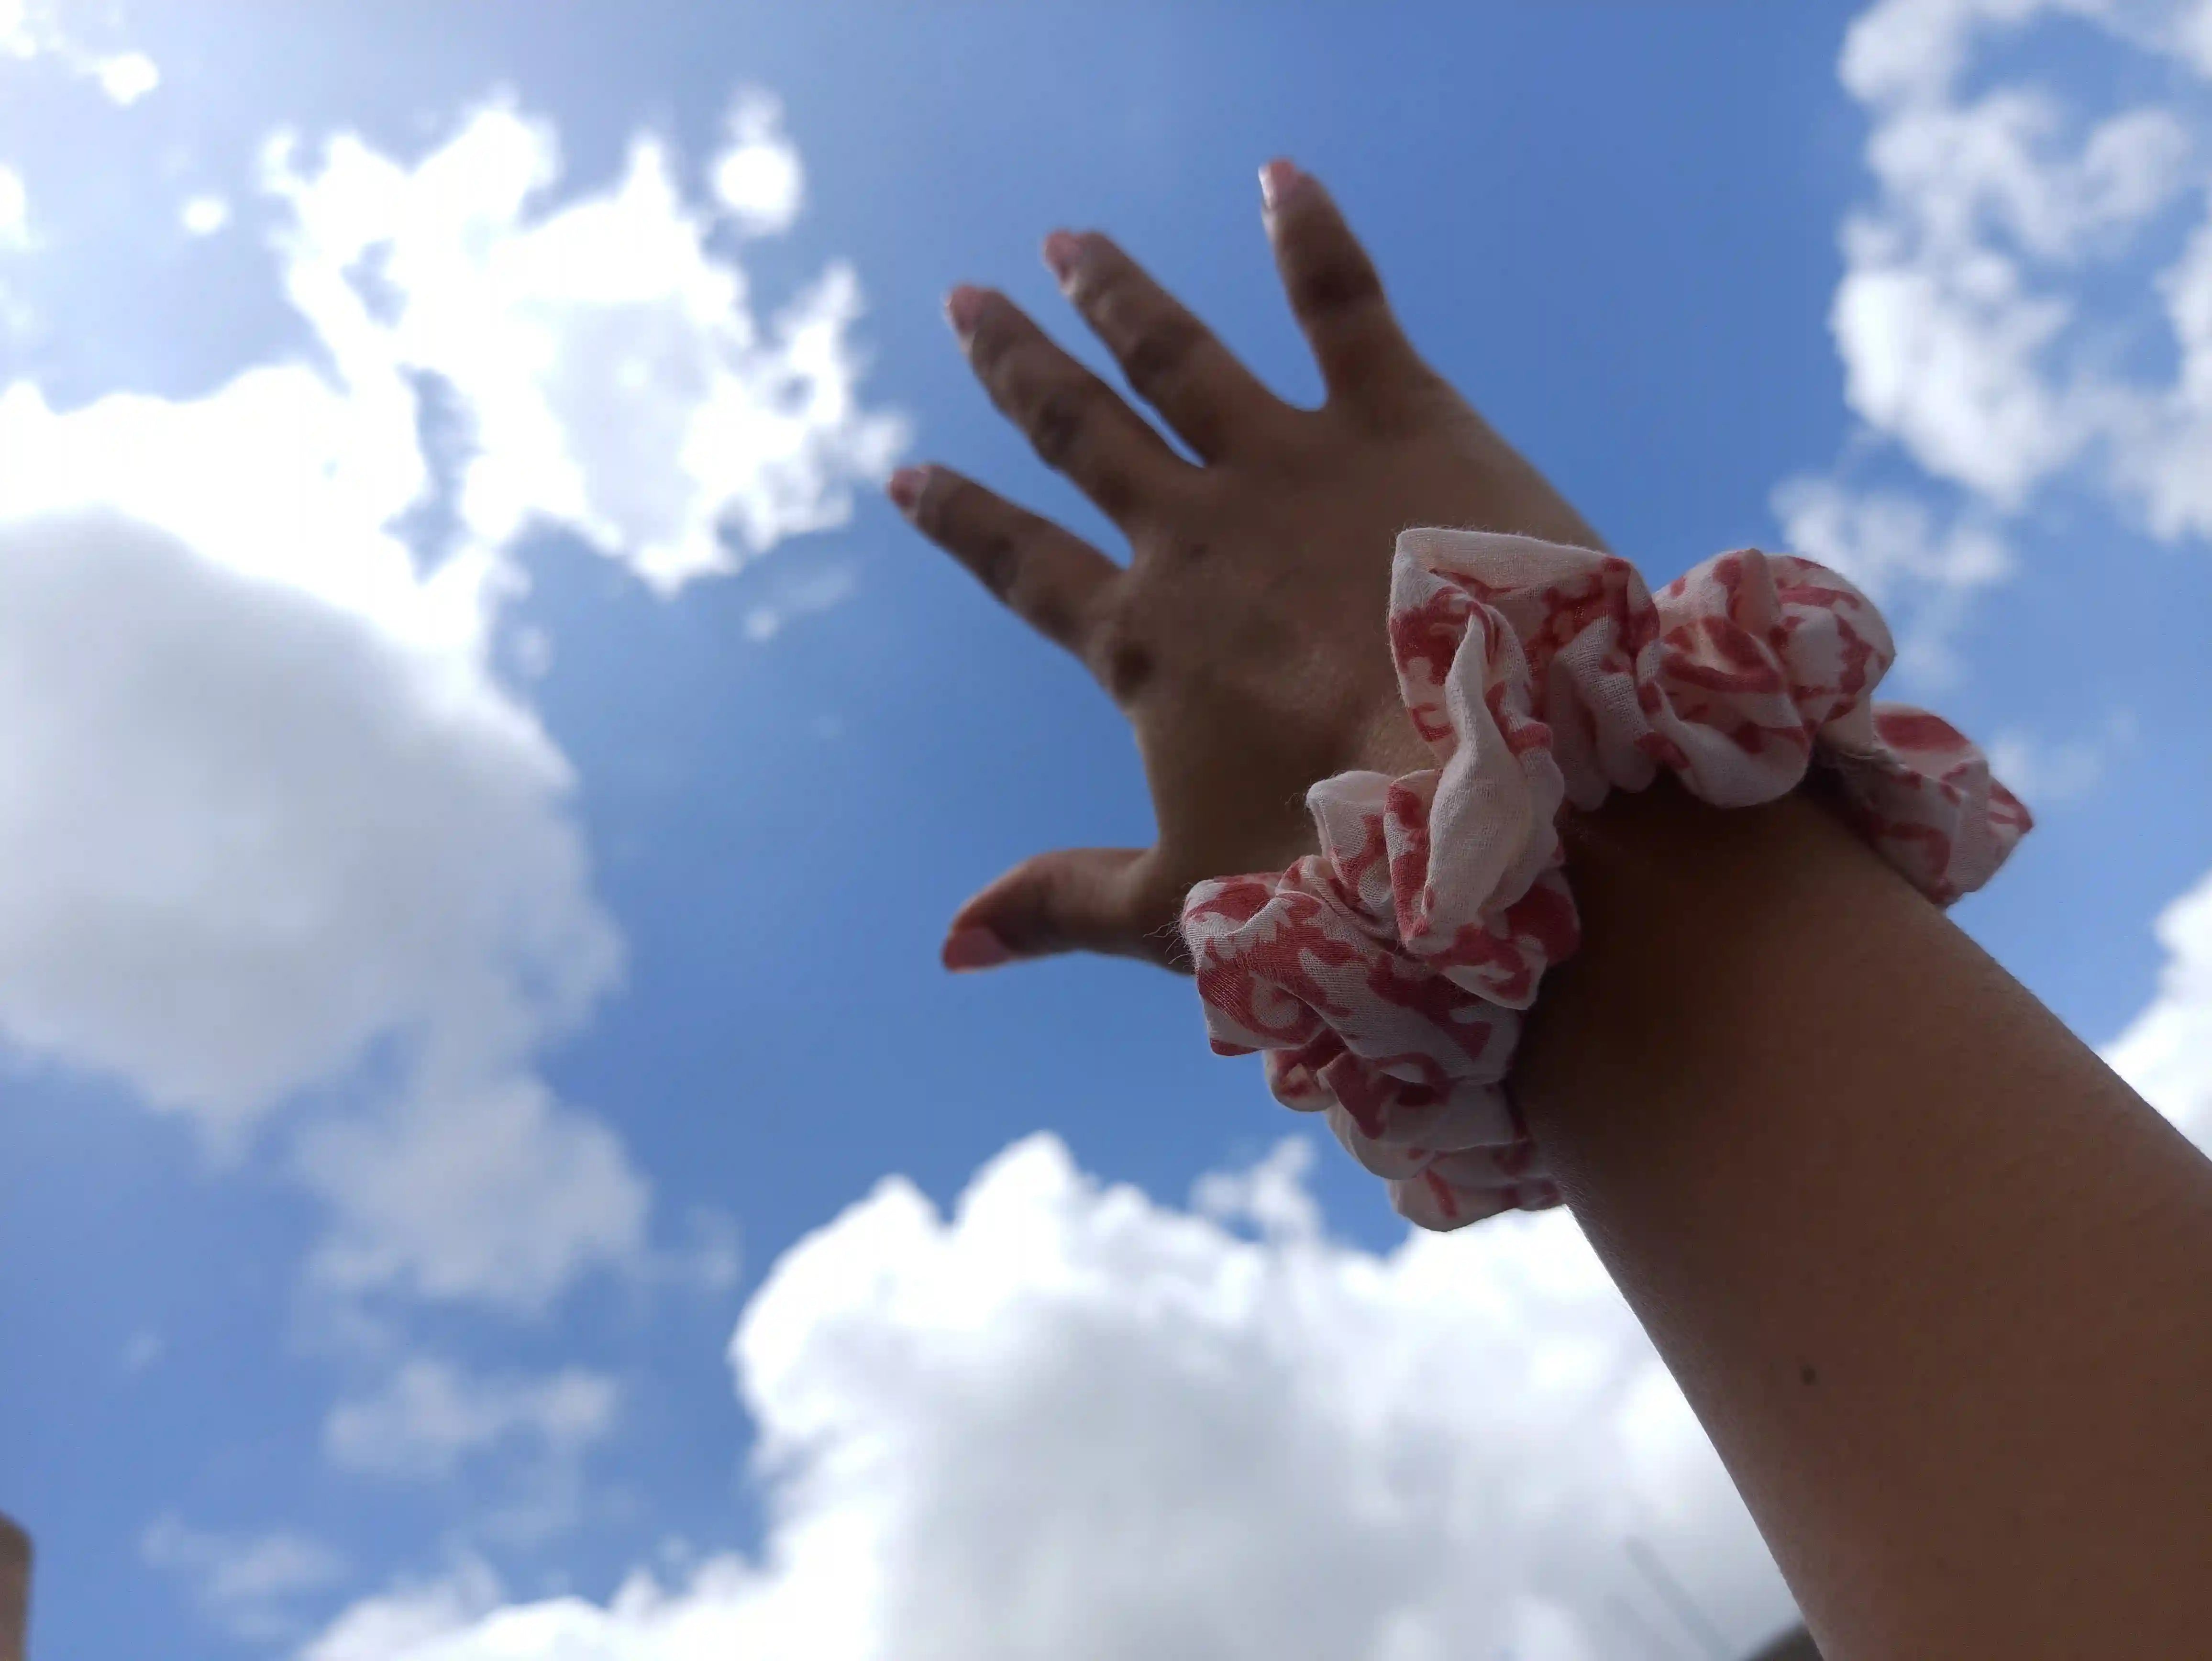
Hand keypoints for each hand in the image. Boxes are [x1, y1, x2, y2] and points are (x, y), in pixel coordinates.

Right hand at [894, 159, 1602, 972]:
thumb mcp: (1188, 906)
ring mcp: (1290, 463)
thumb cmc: (1347, 876)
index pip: (1020, 564)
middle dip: (1017, 365)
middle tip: (967, 301)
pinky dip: (1309, 234)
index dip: (959, 519)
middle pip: (1079, 430)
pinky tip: (1280, 176)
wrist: (1514, 801)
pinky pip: (1340, 301)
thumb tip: (950, 943)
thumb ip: (1063, 905)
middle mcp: (1194, 534)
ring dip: (1115, 294)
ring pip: (1175, 353)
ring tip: (1067, 241)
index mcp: (1141, 642)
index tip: (906, 473)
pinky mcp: (1403, 418)